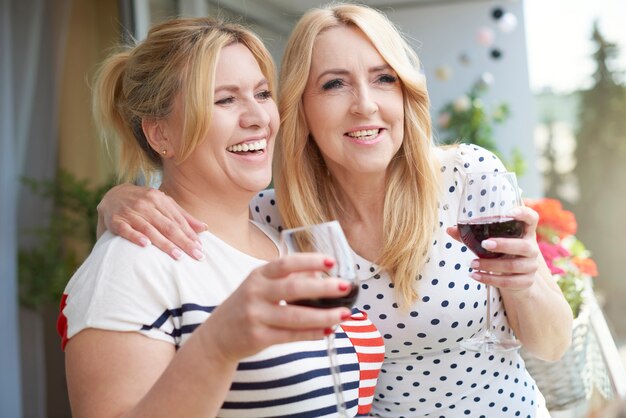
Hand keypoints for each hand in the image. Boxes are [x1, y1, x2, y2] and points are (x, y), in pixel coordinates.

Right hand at [97, 183, 206, 259]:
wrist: (112, 195)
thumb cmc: (144, 203)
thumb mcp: (163, 204)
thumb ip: (183, 217)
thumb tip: (204, 228)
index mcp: (160, 199)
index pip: (178, 221)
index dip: (190, 235)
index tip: (201, 248)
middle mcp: (146, 204)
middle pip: (168, 226)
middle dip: (183, 242)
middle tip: (196, 255)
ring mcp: (130, 212)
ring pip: (150, 229)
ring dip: (164, 243)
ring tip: (177, 255)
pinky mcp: (115, 221)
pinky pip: (126, 230)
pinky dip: (135, 237)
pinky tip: (145, 245)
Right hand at [202, 253, 352, 361]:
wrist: (217, 336)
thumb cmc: (246, 306)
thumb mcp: (260, 286)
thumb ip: (287, 279)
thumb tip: (319, 273)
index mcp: (258, 275)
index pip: (286, 263)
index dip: (309, 261)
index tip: (331, 262)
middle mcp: (255, 293)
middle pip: (293, 288)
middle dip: (323, 288)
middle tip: (345, 287)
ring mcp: (255, 316)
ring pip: (296, 316)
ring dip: (323, 315)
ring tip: (344, 314)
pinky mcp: (258, 337)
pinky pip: (291, 336)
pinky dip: (312, 333)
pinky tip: (328, 330)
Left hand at [447, 206, 542, 291]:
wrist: (515, 278)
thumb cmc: (500, 253)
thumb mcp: (490, 242)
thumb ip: (471, 235)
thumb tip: (449, 229)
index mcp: (524, 232)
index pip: (531, 218)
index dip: (523, 214)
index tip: (510, 213)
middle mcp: (531, 248)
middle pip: (523, 246)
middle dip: (503, 245)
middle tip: (484, 244)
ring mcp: (531, 266)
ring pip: (513, 266)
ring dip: (490, 265)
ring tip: (472, 264)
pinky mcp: (526, 281)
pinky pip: (508, 282)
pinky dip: (490, 279)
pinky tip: (475, 276)